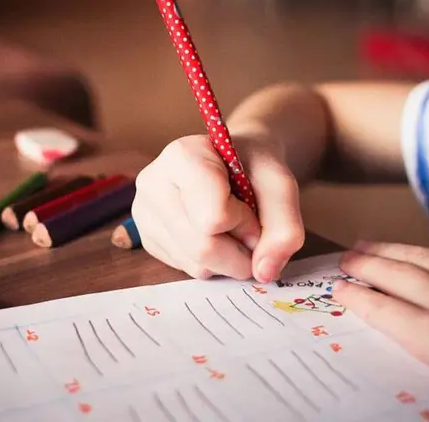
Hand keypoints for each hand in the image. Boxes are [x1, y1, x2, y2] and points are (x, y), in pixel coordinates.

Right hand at [131, 134, 303, 281]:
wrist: (233, 163)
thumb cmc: (253, 167)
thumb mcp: (280, 185)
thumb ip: (284, 227)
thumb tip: (264, 273)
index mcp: (181, 156)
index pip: (214, 218)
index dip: (245, 222)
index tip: (250, 205)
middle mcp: (152, 183)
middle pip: (203, 247)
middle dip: (240, 250)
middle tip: (249, 228)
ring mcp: (144, 213)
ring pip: (196, 264)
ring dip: (228, 259)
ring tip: (230, 228)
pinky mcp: (146, 238)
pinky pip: (186, 269)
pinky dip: (212, 262)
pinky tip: (212, 235)